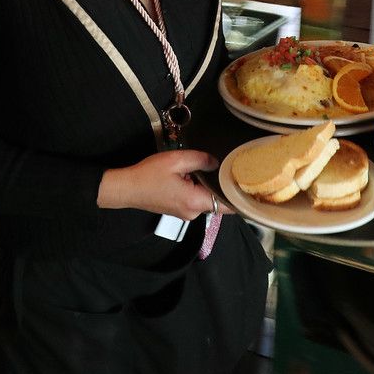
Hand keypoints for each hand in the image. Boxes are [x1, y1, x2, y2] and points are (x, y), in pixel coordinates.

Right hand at [98, 149, 234, 219]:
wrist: (127, 188)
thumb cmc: (148, 175)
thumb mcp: (177, 160)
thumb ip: (201, 159)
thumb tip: (216, 163)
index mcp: (195, 201)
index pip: (228, 205)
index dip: (238, 196)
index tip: (246, 184)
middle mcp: (193, 212)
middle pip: (217, 200)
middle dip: (218, 184)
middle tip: (222, 167)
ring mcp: (186, 213)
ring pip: (206, 199)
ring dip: (205, 185)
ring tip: (198, 169)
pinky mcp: (179, 210)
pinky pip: (195, 199)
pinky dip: (195, 189)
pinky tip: (187, 176)